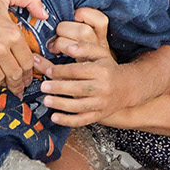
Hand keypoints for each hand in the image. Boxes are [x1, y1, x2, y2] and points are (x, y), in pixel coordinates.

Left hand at [39, 8, 128, 126]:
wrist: (127, 88)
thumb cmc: (108, 68)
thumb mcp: (100, 54)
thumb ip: (84, 47)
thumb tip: (69, 47)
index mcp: (101, 71)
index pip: (77, 71)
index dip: (61, 71)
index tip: (48, 71)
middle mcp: (102, 88)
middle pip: (77, 88)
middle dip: (59, 88)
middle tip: (43, 86)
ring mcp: (100, 103)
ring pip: (79, 106)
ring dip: (61, 104)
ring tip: (46, 100)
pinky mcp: (98, 115)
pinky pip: (82, 120)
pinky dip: (68, 121)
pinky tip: (54, 117)